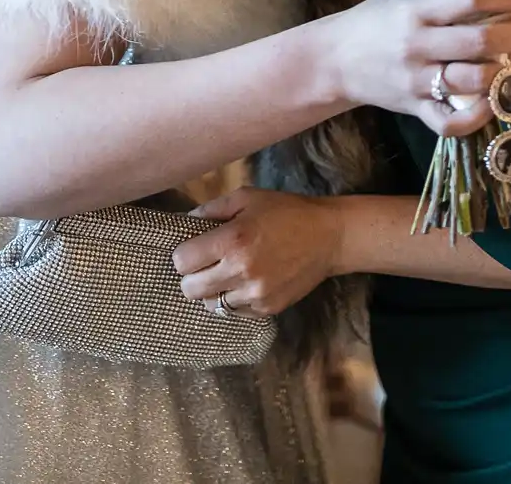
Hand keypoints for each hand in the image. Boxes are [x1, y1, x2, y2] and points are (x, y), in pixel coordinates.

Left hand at [173, 187, 342, 317]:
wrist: (328, 236)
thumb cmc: (285, 211)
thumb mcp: (246, 198)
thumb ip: (211, 209)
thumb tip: (183, 222)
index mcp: (233, 240)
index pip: (182, 261)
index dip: (183, 254)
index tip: (193, 248)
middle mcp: (241, 271)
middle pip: (190, 289)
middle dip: (192, 276)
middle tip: (205, 265)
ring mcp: (255, 294)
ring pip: (210, 305)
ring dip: (212, 291)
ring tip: (225, 275)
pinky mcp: (267, 309)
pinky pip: (234, 312)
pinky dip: (232, 300)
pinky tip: (244, 283)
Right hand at [309, 0, 510, 135]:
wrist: (333, 61)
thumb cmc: (373, 22)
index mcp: (415, 10)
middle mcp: (418, 45)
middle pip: (483, 41)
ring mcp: (417, 81)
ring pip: (477, 81)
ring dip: (507, 71)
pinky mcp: (415, 109)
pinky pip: (453, 122)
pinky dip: (481, 115)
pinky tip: (494, 101)